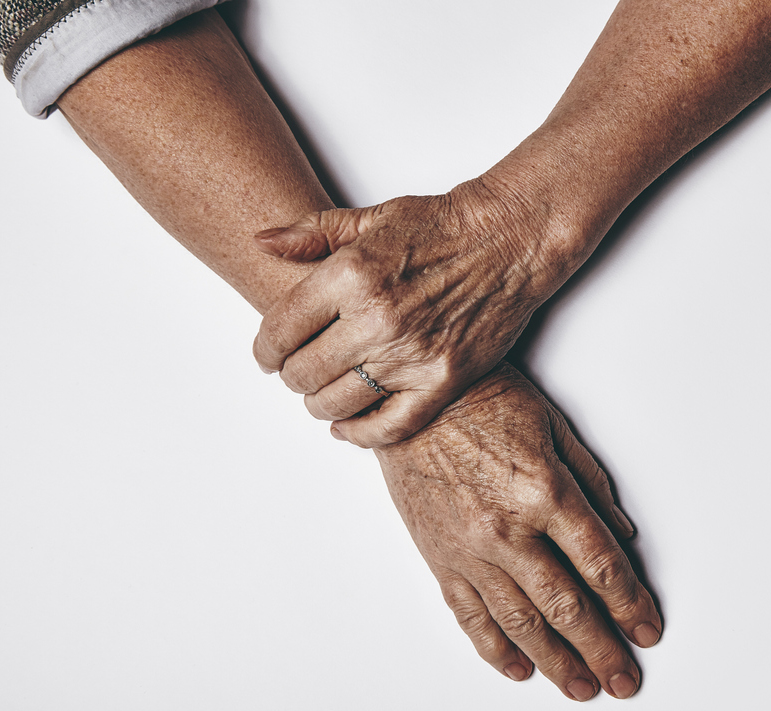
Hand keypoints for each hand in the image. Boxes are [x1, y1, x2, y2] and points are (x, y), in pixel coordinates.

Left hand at [252, 180, 577, 445]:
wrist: (509, 240)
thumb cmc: (442, 226)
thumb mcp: (370, 217)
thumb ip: (311, 232)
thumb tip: (262, 241)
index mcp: (351, 275)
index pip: (281, 330)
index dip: (265, 350)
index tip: (267, 356)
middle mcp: (377, 319)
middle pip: (304, 372)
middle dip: (292, 376)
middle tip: (298, 372)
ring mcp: (411, 355)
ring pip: (338, 403)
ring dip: (320, 404)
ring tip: (322, 394)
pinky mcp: (443, 380)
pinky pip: (390, 426)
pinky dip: (360, 433)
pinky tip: (347, 426)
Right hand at [371, 364, 661, 699]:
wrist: (408, 397)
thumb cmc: (484, 399)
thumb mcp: (553, 427)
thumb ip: (591, 485)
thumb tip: (623, 536)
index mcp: (545, 492)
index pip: (600, 565)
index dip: (629, 604)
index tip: (647, 631)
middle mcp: (508, 529)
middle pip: (565, 606)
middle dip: (600, 649)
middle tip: (623, 681)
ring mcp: (469, 548)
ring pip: (519, 622)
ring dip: (555, 661)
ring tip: (580, 688)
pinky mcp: (438, 556)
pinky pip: (469, 614)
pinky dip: (494, 647)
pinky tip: (517, 669)